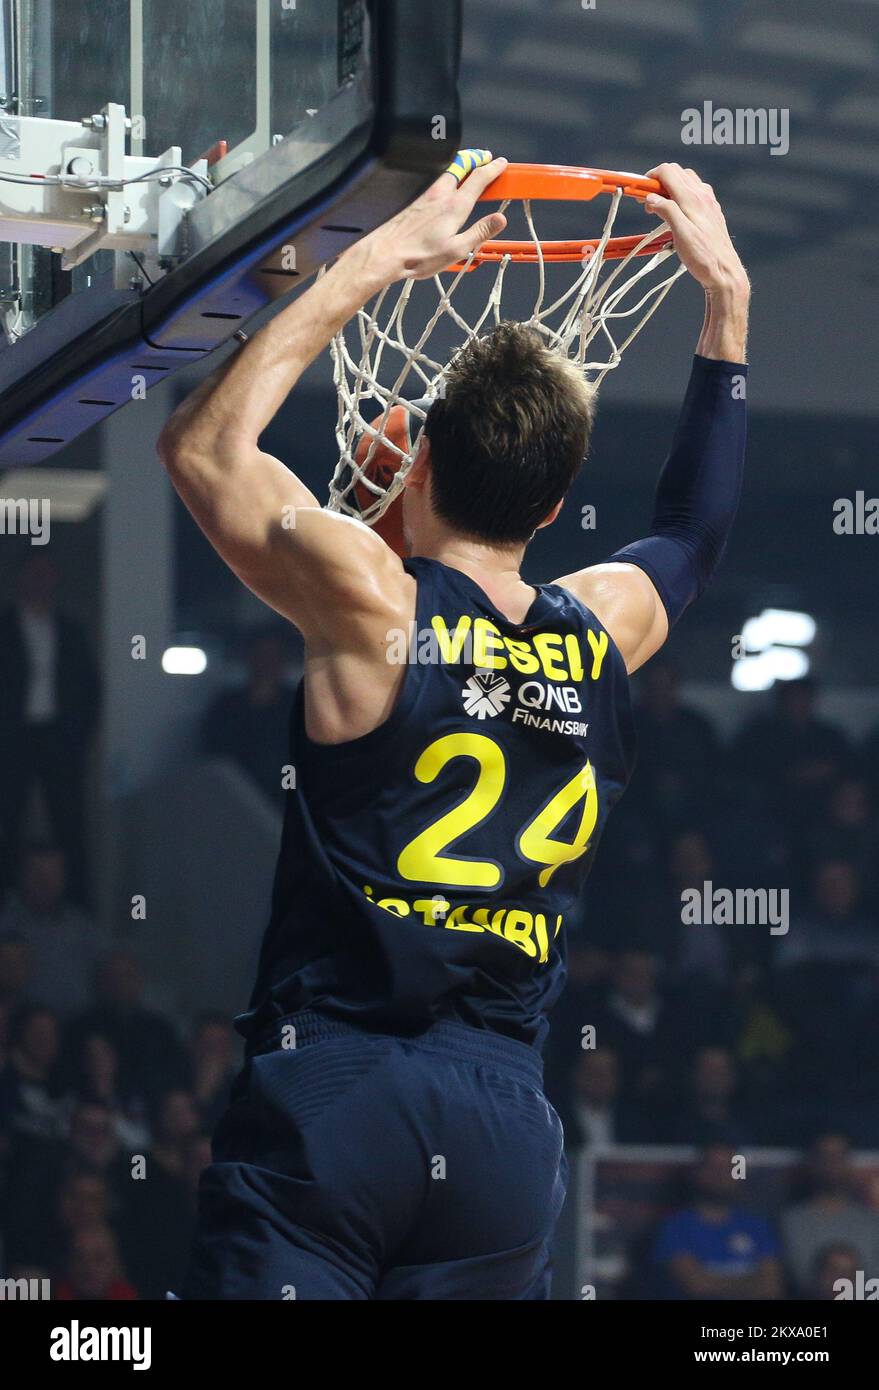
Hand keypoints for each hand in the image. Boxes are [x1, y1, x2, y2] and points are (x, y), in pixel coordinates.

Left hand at [353, 154, 508, 285]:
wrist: (385, 252)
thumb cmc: (418, 255)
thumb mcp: (456, 250)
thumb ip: (480, 232)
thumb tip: (500, 219)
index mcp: (455, 206)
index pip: (479, 178)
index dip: (493, 168)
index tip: (501, 163)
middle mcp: (440, 194)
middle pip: (461, 164)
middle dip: (476, 158)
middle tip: (485, 158)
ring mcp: (425, 193)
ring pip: (446, 169)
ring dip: (461, 163)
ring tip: (469, 165)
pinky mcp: (414, 198)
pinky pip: (434, 178)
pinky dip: (445, 173)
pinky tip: (445, 181)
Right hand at [644, 163, 748, 296]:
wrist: (724, 270)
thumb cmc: (703, 257)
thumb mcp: (680, 235)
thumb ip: (667, 211)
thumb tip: (651, 198)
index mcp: (692, 198)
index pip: (667, 172)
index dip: (650, 178)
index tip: (640, 193)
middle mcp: (702, 195)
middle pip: (675, 172)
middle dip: (658, 182)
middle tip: (647, 203)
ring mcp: (708, 201)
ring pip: (685, 180)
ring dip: (669, 188)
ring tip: (660, 209)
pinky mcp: (711, 209)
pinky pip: (694, 191)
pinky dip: (680, 195)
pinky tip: (676, 212)